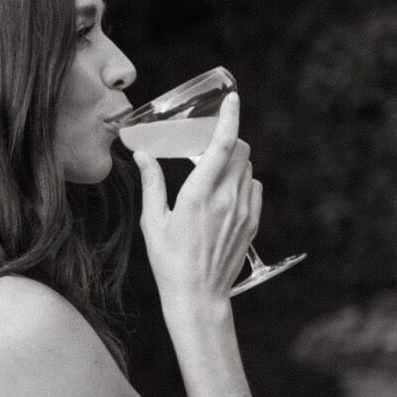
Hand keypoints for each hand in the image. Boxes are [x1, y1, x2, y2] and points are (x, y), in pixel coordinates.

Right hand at [133, 91, 262, 304]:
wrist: (198, 296)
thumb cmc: (170, 262)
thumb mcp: (153, 222)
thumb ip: (152, 183)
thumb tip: (143, 155)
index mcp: (199, 194)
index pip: (223, 144)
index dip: (229, 117)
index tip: (231, 99)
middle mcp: (226, 198)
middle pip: (241, 150)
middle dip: (228, 140)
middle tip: (209, 147)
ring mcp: (243, 211)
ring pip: (248, 169)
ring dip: (233, 164)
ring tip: (212, 178)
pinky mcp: (252, 222)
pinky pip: (253, 189)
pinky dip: (242, 183)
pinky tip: (224, 197)